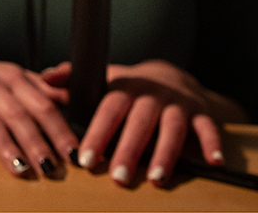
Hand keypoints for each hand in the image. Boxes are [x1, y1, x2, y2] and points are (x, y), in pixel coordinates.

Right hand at [0, 49, 80, 177]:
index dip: (59, 131)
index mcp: (15, 79)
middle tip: (49, 168)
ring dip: (5, 145)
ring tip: (20, 169)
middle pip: (18, 114)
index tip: (73, 154)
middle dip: (35, 142)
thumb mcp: (16, 79)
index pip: (43, 106)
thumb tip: (76, 102)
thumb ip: (44, 92)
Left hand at [42, 59, 233, 186]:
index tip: (85, 160)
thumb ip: (74, 81)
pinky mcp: (202, 114)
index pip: (109, 110)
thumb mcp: (103, 80)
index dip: (97, 133)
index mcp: (126, 87)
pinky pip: (209, 129)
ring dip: (166, 154)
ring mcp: (179, 104)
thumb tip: (43, 80)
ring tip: (156, 180)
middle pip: (140, 122)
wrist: (174, 76)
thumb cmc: (130, 89)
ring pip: (173, 129)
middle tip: (118, 177)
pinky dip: (213, 145)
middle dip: (128, 150)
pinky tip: (214, 163)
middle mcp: (153, 94)